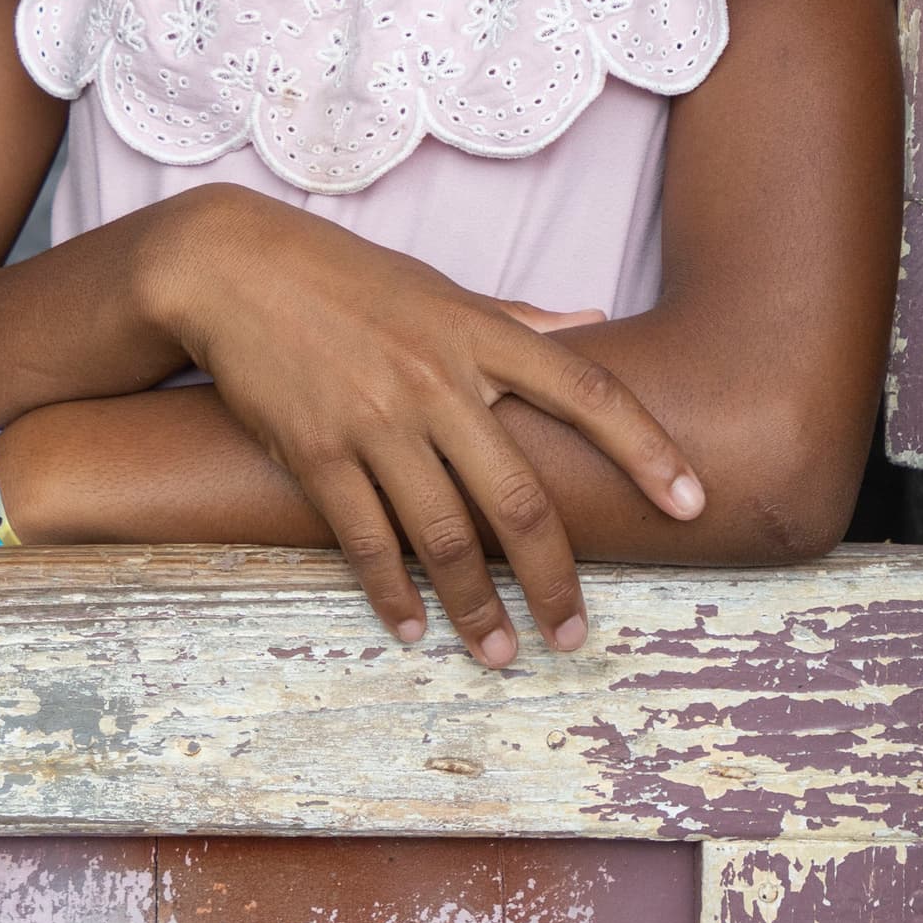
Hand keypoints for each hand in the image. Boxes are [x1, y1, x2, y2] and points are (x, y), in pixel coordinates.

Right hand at [134, 188, 701, 666]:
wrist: (231, 266)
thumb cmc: (344, 276)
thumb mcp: (438, 285)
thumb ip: (518, 317)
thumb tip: (592, 322)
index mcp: (479, 334)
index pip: (588, 392)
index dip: (646, 450)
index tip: (691, 505)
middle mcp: (437, 380)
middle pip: (519, 499)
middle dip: (553, 581)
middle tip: (575, 636)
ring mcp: (376, 419)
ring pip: (443, 536)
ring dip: (475, 609)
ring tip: (498, 656)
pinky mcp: (317, 450)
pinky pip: (365, 539)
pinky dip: (391, 594)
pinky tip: (411, 629)